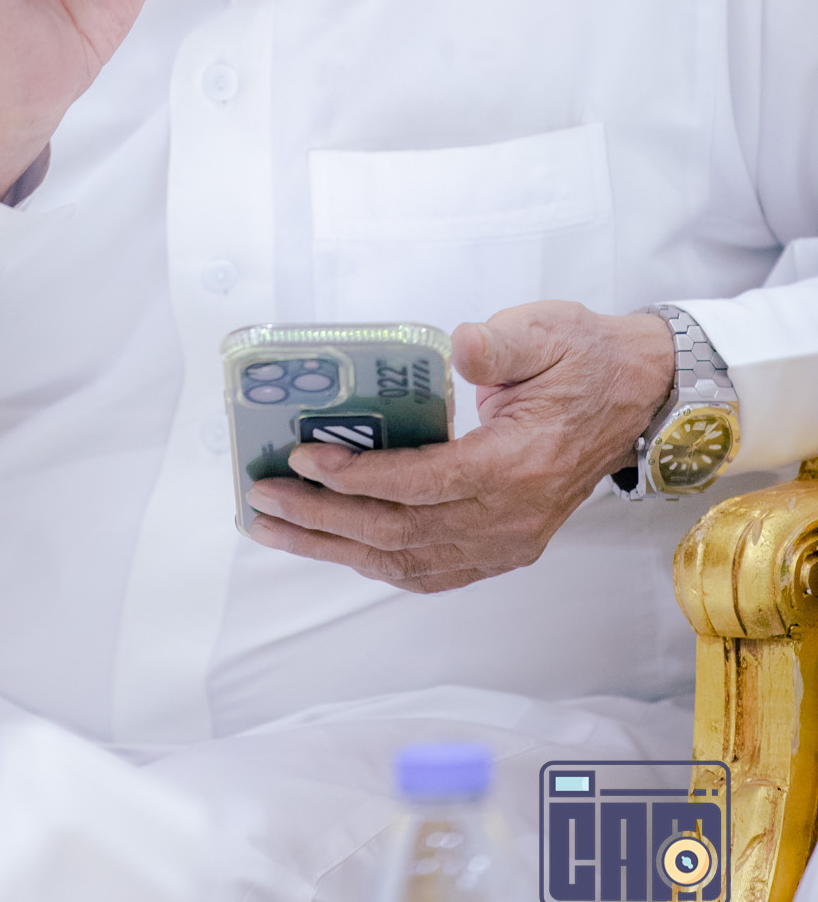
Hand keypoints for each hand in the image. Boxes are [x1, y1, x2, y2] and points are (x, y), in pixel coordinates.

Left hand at [247, 302, 676, 591]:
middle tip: (261, 498)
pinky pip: (431, 570)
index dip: (356, 478)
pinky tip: (333, 546)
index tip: (301, 459)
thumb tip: (460, 347)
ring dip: (335, 549)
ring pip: (408, 561)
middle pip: (401, 534)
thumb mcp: (549, 331)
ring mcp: (510, 541)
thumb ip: (501, 343)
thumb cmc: (587, 360)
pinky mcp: (506, 547)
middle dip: (323, 518)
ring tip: (275, 528)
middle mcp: (512, 517)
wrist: (640, 396)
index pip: (422, 484)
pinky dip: (376, 561)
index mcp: (519, 465)